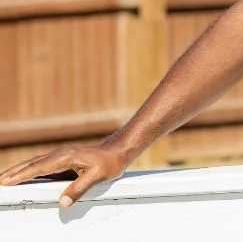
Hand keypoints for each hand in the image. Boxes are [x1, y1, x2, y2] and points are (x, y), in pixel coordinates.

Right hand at [0, 144, 131, 207]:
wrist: (118, 152)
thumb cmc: (109, 164)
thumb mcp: (97, 177)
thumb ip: (79, 189)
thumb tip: (62, 203)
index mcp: (66, 157)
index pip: (39, 167)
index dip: (22, 175)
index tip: (6, 181)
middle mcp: (61, 154)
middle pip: (33, 163)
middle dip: (15, 172)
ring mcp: (61, 155)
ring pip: (36, 163)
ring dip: (20, 170)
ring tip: (5, 178)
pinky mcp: (64, 159)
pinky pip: (43, 164)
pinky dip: (30, 170)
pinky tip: (24, 175)